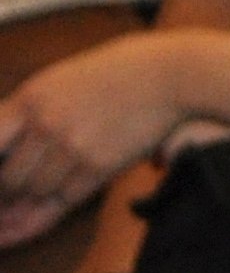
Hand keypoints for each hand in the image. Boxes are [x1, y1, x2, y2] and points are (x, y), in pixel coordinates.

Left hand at [0, 34, 190, 245]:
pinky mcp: (101, 165)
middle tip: (14, 195)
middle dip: (10, 190)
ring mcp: (73, 147)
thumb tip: (7, 146)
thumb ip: (30, 109)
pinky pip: (67, 197)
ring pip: (37, 191)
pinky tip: (63, 194)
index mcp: (30, 98)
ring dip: (37, 197)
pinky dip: (62, 200)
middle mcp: (46, 124)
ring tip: (40, 194)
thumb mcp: (62, 79)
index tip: (1, 178)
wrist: (170, 74)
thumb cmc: (117, 72)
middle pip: (9, 177)